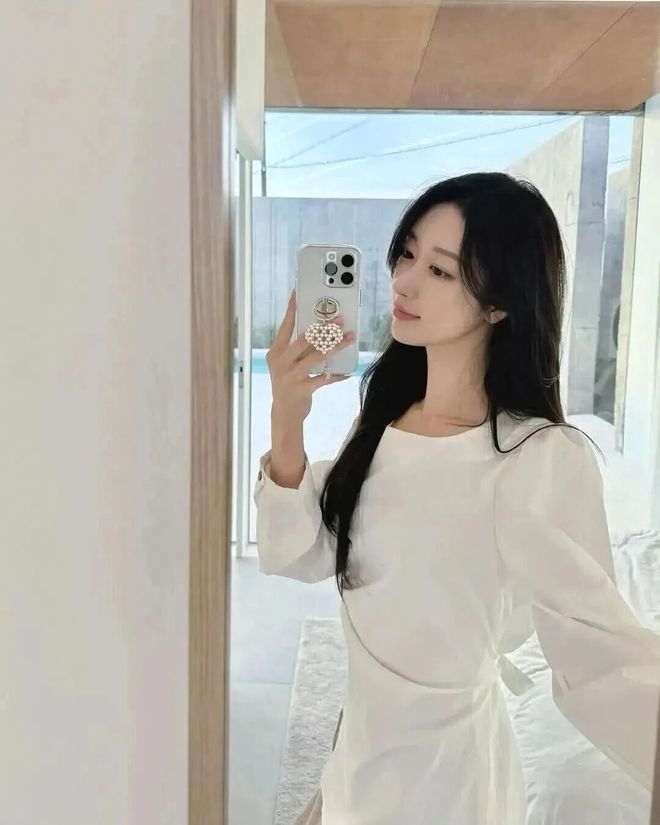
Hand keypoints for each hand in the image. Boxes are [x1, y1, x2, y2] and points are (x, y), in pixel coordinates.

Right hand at [266, 289, 354, 423]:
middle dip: (324, 328)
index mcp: (275, 352)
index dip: (292, 309)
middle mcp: (281, 362)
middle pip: (305, 339)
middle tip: (340, 320)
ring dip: (336, 346)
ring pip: (317, 355)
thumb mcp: (285, 365)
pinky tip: (347, 372)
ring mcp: (290, 376)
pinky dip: (337, 375)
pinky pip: (324, 378)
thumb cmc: (288, 384)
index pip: (285, 326)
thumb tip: (320, 331)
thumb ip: (296, 350)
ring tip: (349, 338)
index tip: (297, 293)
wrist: (284, 414)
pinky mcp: (301, 389)